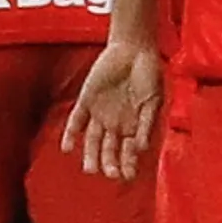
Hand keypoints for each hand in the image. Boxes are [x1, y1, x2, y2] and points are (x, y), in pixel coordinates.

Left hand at [63, 39, 164, 180]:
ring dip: (90, 155)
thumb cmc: (149, 73)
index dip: (128, 164)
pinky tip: (67, 148)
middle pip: (109, 149)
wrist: (134, 47)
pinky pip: (76, 120)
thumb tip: (141, 148)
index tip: (127, 175)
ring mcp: (99, 113)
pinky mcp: (86, 100)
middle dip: (110, 163)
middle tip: (110, 173)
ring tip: (90, 169)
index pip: (128, 151)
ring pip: (92, 140)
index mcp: (133, 125)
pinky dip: (70, 134)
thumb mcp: (154, 100)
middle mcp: (115, 123)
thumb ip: (147, 124)